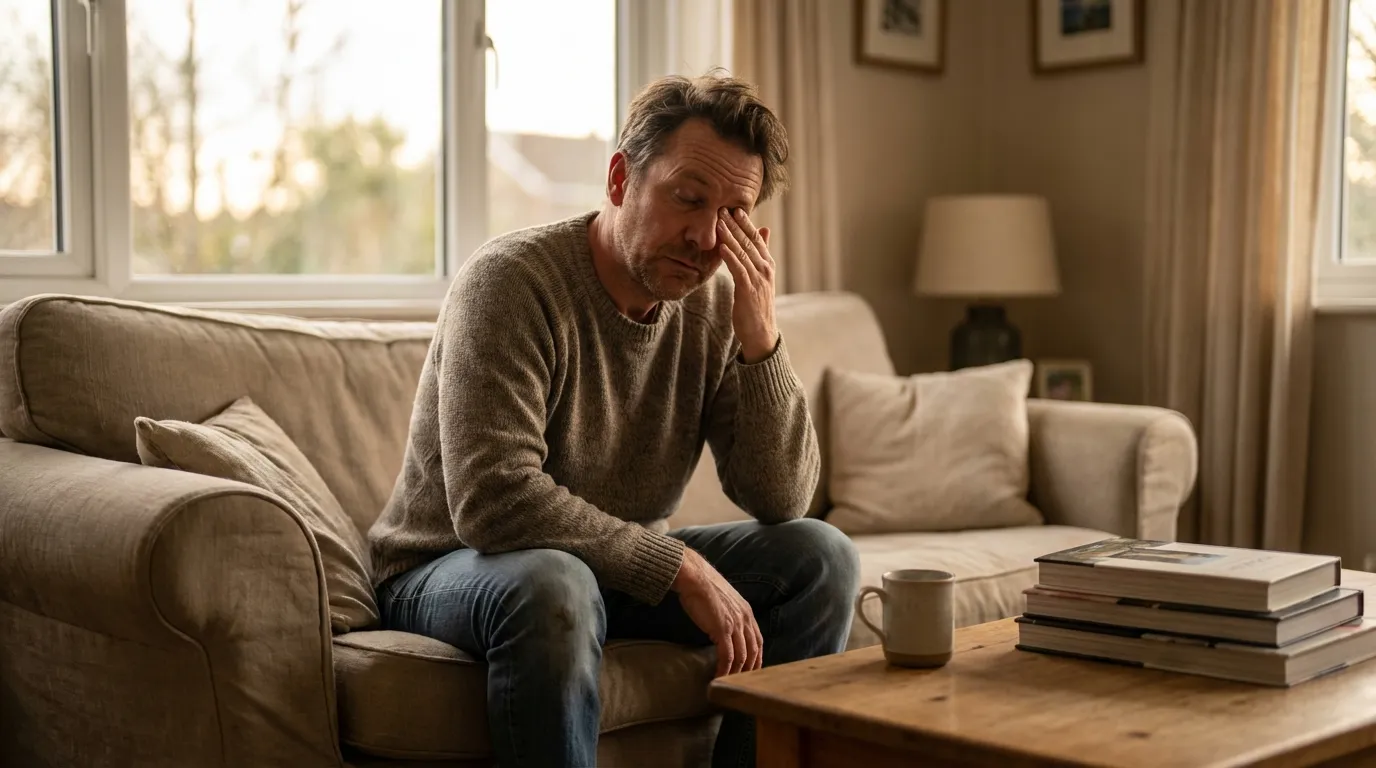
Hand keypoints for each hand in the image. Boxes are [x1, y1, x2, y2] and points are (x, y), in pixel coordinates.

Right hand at [672, 547, 762, 676]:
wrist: (694, 577)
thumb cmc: (703, 588)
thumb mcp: (724, 601)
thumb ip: (729, 615)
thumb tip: (725, 629)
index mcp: (747, 612)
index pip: (758, 640)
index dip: (757, 657)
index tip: (752, 670)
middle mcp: (745, 619)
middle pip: (754, 651)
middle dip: (750, 669)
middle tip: (743, 683)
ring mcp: (735, 624)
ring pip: (742, 656)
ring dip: (737, 673)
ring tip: (729, 683)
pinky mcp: (722, 629)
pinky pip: (728, 656)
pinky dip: (725, 669)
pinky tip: (719, 677)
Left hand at [716, 207, 778, 363]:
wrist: (761, 333)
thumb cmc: (758, 305)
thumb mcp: (761, 278)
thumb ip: (761, 254)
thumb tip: (764, 230)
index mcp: (767, 265)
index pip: (757, 239)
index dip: (746, 223)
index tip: (735, 208)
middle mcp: (765, 269)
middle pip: (749, 241)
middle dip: (736, 224)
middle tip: (724, 207)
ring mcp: (758, 279)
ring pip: (743, 252)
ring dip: (731, 236)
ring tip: (720, 221)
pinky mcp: (748, 291)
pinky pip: (738, 270)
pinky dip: (730, 257)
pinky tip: (721, 247)